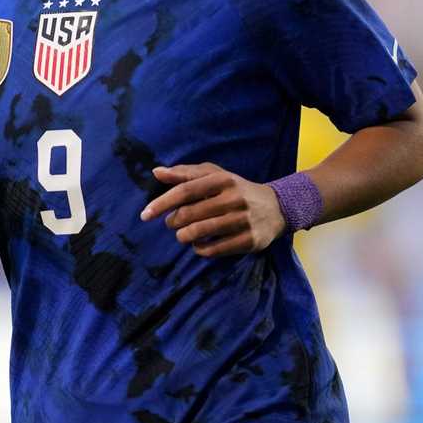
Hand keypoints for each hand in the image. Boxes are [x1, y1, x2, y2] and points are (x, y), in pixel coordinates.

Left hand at [140, 162, 285, 257]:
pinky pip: (216, 249)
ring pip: (201, 232)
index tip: (145, 214)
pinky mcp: (250, 240)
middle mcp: (234, 198)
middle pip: (191, 213)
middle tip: (171, 223)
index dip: (162, 203)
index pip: (186, 191)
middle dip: (173, 221)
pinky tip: (198, 245)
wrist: (276, 207)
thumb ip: (185, 173)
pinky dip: (200, 249)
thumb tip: (156, 172)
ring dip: (184, 236)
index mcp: (223, 179)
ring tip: (182, 235)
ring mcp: (243, 220)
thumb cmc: (235, 189)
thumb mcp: (214, 175)